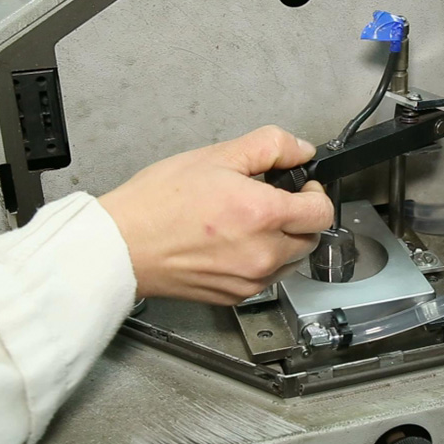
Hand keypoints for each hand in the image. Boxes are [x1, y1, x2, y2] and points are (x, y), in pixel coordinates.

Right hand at [99, 125, 332, 304]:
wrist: (121, 246)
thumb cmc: (158, 203)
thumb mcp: (217, 156)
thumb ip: (270, 146)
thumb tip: (301, 149)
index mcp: (263, 215)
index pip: (322, 212)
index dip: (315, 194)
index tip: (301, 187)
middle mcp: (263, 253)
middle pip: (310, 238)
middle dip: (299, 218)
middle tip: (270, 201)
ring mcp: (250, 280)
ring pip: (290, 261)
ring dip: (282, 241)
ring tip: (248, 223)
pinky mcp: (235, 297)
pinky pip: (266, 278)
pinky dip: (261, 261)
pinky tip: (234, 244)